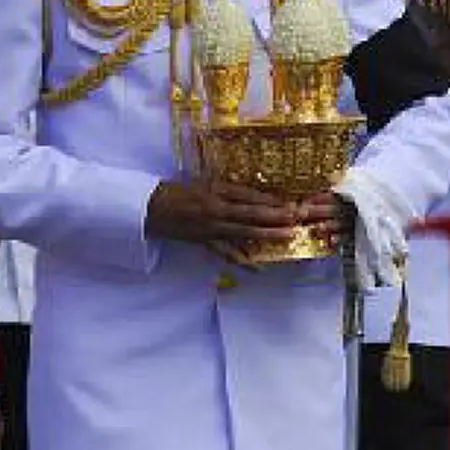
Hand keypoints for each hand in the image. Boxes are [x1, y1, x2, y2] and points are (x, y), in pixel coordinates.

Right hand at [146, 179, 303, 253]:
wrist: (152, 207)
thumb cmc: (177, 191)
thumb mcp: (204, 182)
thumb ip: (227, 188)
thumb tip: (251, 194)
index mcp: (216, 190)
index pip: (249, 195)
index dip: (270, 199)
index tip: (289, 202)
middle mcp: (216, 208)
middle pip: (251, 213)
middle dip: (276, 215)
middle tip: (296, 217)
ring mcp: (212, 227)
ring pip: (244, 232)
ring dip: (267, 234)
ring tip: (286, 235)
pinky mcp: (206, 241)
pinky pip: (227, 253)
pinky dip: (243, 261)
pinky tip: (259, 268)